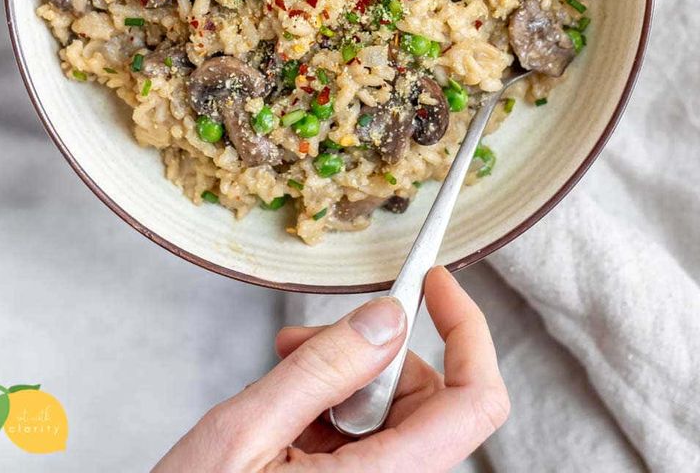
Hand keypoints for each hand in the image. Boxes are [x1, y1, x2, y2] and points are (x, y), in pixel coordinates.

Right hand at [153, 267, 508, 472]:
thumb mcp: (246, 434)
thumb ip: (322, 371)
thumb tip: (388, 316)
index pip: (475, 402)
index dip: (467, 331)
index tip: (435, 283)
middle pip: (429, 398)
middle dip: (375, 351)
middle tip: (305, 340)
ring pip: (394, 414)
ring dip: (344, 377)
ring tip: (283, 370)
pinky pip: (367, 440)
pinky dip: (331, 407)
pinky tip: (284, 407)